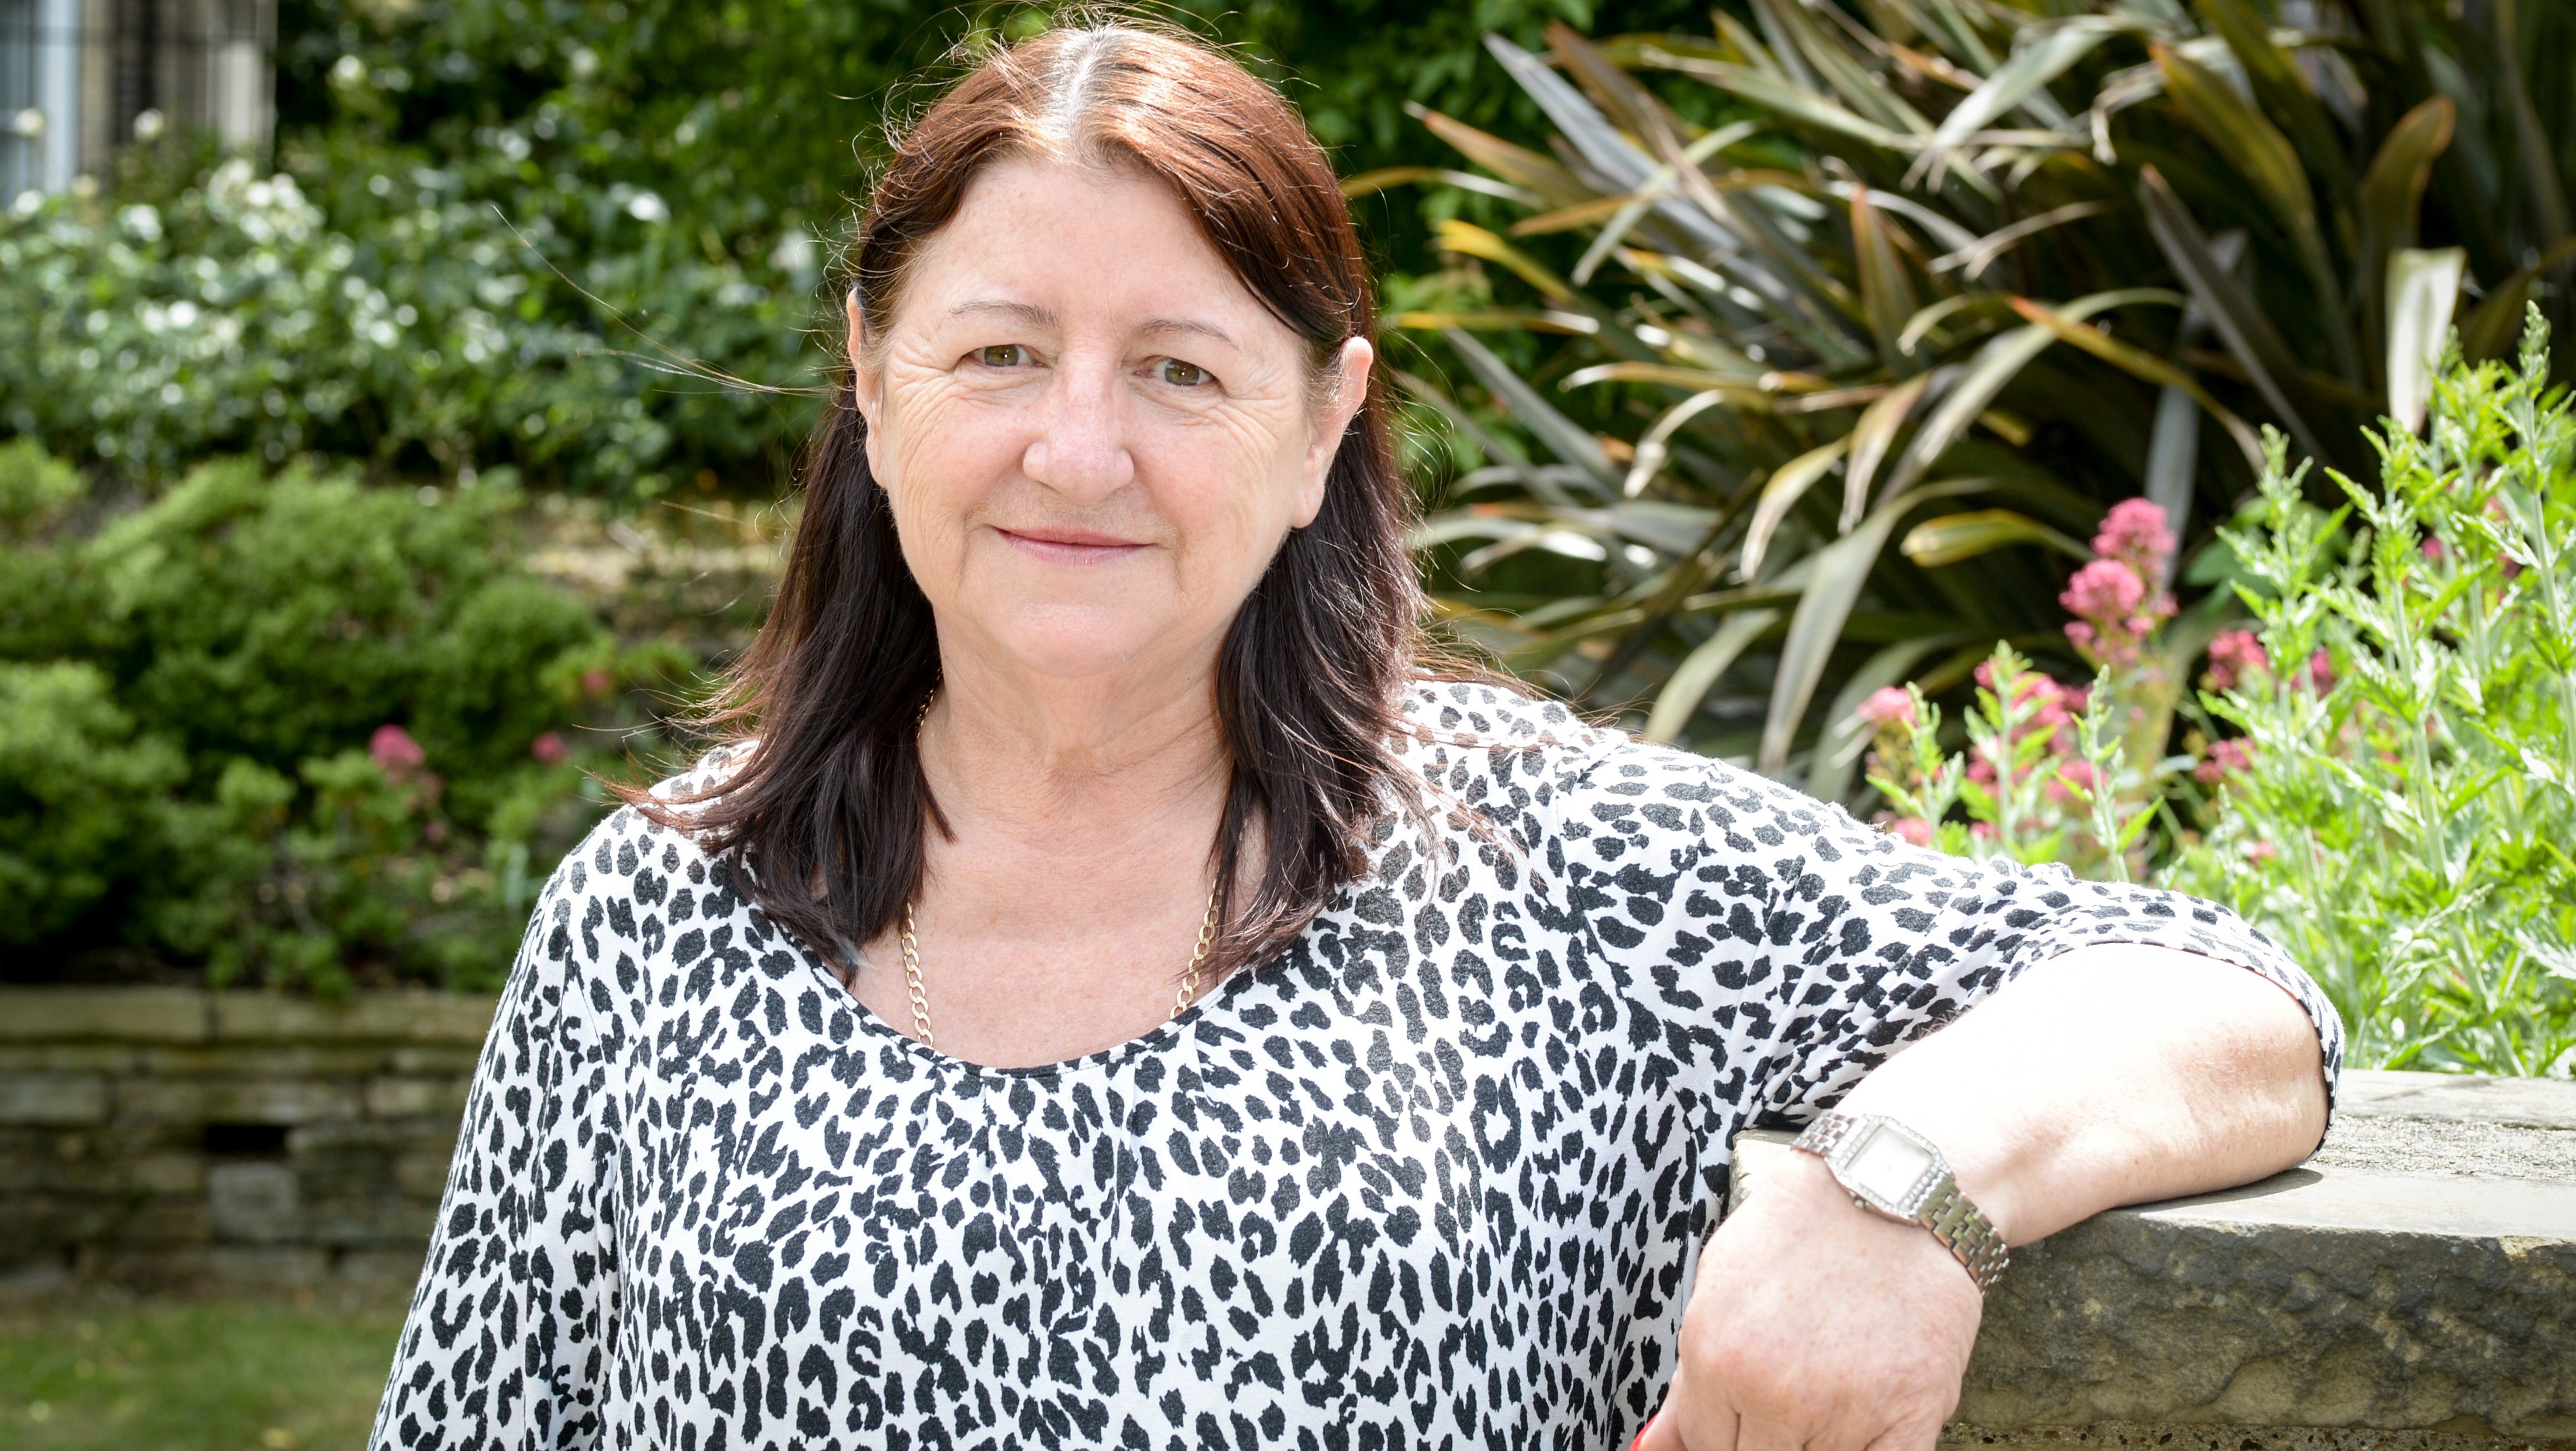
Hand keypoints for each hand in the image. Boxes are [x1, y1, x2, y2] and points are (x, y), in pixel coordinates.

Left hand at [1637, 1149, 1983, 1450]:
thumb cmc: (1802, 1228)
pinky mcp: (1911, 1414)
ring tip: (1834, 1382)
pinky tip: (1867, 1424)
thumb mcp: (1719, 1286)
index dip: (1724, 1431)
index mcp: (1718, 1358)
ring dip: (1821, 1441)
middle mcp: (1774, 1392)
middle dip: (1768, 1437)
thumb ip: (1689, 1381)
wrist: (1893, 1187)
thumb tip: (1651, 1450)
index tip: (1747, 1409)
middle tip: (1794, 1390)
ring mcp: (1844, 1409)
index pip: (1704, 1445)